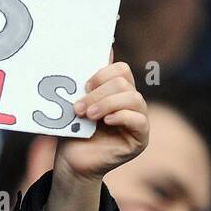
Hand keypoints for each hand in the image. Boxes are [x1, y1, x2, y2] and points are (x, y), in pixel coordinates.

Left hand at [59, 61, 147, 180]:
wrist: (71, 162)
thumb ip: (88, 82)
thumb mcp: (77, 102)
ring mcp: (138, 120)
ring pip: (133, 98)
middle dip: (99, 93)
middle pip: (125, 83)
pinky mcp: (140, 139)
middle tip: (80, 107)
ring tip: (89, 115)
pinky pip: (139, 120)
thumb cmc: (73, 131)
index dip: (103, 73)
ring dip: (107, 104)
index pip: (121, 70)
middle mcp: (131, 104)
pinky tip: (105, 122)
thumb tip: (103, 48)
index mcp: (117, 92)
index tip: (84, 86)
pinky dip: (121, 117)